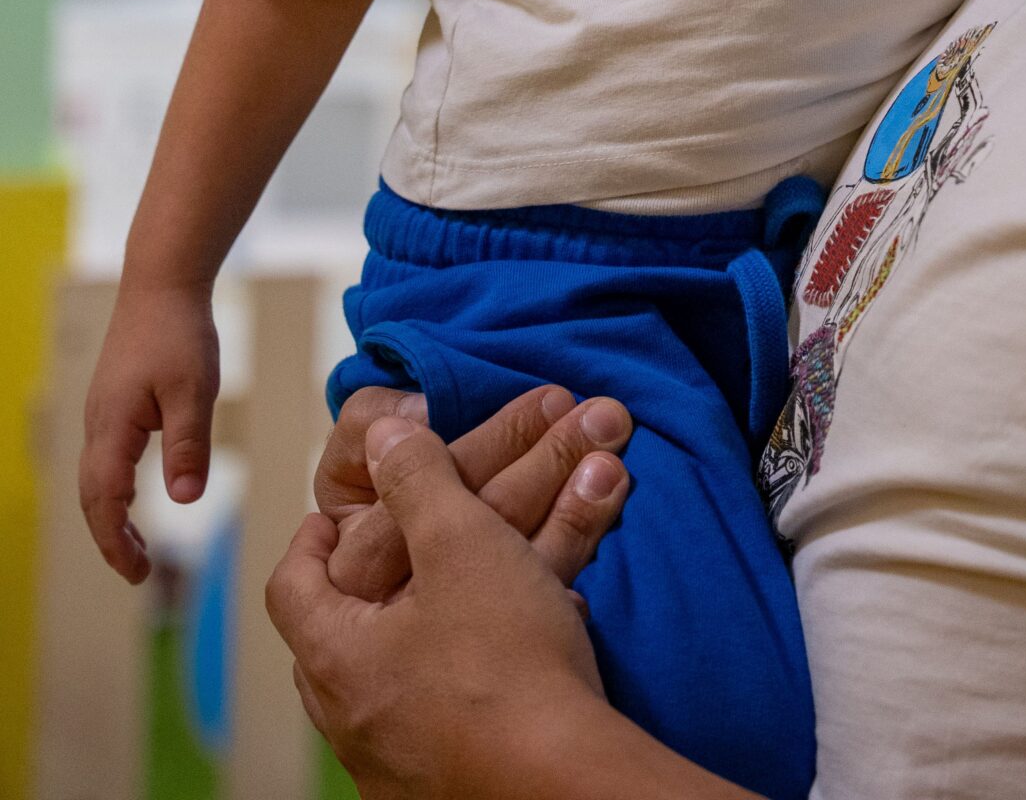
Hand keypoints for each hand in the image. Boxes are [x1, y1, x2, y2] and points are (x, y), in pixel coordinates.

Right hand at [80, 277, 218, 580]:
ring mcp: (100, 413)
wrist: (161, 282)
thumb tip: (186, 502)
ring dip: (111, 515)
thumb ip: (188, 445)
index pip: (104, 502)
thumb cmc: (180, 332)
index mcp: (112, 428)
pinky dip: (113, 488)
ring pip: (94, 478)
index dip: (116, 542)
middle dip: (111, 538)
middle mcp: (97, 426)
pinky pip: (103, 458)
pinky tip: (133, 495)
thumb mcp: (194, 390)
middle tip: (139, 572)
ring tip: (136, 545)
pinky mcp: (111, 402)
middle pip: (92, 497)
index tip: (137, 575)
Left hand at [269, 421, 628, 799]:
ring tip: (453, 598)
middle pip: (336, 636)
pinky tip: (504, 655)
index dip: (310, 539)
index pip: (291, 585)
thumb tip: (384, 433)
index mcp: (336, 657)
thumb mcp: (463, 541)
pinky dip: (459, 676)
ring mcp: (393, 764)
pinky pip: (437, 715)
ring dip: (418, 630)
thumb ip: (419, 478)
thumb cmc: (504, 661)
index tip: (330, 517)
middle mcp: (351, 720)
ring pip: (390, 678)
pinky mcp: (443, 787)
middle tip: (392, 555)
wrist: (563, 782)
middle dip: (367, 586)